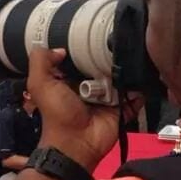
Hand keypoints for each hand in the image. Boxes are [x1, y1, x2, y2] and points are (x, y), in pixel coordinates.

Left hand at [28, 47, 139, 169]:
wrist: (76, 144)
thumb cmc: (57, 114)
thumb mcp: (40, 84)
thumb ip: (41, 61)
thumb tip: (61, 49)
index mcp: (69, 80)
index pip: (80, 58)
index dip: (86, 48)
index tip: (96, 35)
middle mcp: (88, 87)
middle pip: (104, 66)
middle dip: (111, 58)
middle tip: (120, 49)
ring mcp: (106, 98)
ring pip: (121, 79)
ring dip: (128, 73)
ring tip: (133, 63)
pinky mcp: (121, 109)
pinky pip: (134, 96)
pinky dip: (138, 91)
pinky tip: (140, 83)